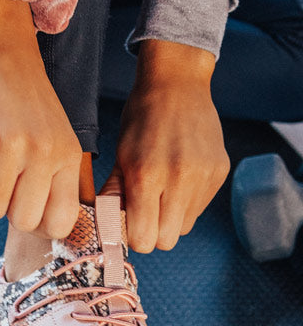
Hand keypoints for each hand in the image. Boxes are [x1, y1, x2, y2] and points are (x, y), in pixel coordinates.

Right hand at [0, 0, 81, 237]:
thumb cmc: (24, 97)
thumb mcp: (54, 133)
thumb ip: (52, 179)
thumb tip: (36, 229)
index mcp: (66, 153)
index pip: (61, 223)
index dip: (39, 222)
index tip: (27, 206)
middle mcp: (42, 151)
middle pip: (21, 221)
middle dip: (7, 207)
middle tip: (4, 177)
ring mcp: (7, 143)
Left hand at [102, 40, 229, 251]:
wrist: (177, 85)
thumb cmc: (141, 118)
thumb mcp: (120, 154)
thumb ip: (114, 193)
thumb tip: (106, 226)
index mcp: (146, 175)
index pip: (143, 239)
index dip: (133, 236)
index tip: (128, 223)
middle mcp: (179, 179)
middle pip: (166, 241)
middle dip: (152, 232)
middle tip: (143, 212)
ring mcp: (203, 177)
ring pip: (184, 227)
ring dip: (170, 218)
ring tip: (162, 191)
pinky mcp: (220, 172)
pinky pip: (200, 208)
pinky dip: (187, 202)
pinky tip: (178, 177)